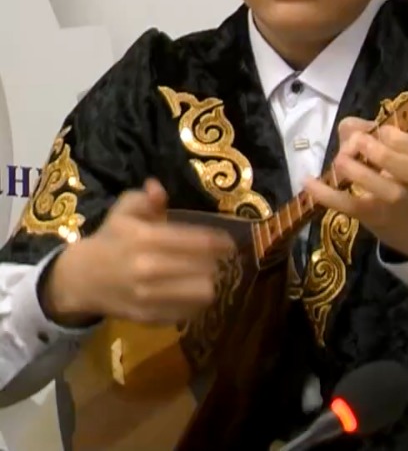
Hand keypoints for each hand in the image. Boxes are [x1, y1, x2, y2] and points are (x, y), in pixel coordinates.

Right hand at [43, 179, 235, 325]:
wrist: (80, 279)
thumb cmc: (111, 240)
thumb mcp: (123, 212)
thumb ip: (144, 199)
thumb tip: (157, 188)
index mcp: (144, 239)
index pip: (199, 242)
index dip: (221, 242)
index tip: (229, 243)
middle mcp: (147, 269)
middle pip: (206, 268)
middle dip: (215, 262)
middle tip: (215, 259)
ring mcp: (147, 296)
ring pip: (202, 293)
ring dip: (208, 283)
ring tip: (204, 276)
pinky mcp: (148, 317)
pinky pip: (187, 313)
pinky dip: (194, 304)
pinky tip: (188, 293)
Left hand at [304, 117, 407, 258]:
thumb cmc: (407, 177)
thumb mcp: (404, 150)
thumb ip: (372, 130)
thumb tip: (348, 127)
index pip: (393, 132)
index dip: (375, 129)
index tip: (373, 134)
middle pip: (381, 152)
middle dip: (358, 144)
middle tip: (352, 148)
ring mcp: (393, 196)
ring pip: (365, 176)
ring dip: (345, 165)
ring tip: (340, 163)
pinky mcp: (373, 215)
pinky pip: (345, 202)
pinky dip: (322, 192)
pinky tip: (308, 181)